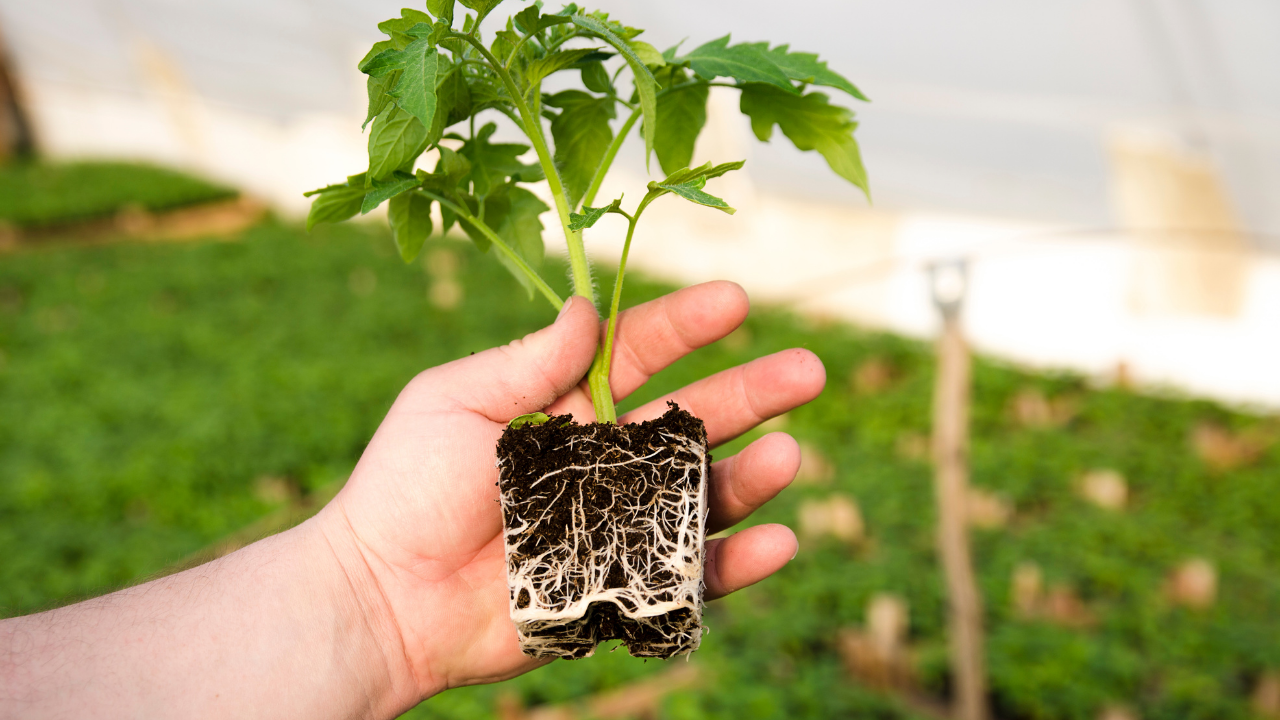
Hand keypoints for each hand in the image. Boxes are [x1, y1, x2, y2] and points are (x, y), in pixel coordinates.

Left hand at [321, 281, 825, 710]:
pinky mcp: (619, 586)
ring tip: (790, 458)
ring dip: (750, 476)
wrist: (383, 599)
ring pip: (700, 494)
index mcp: (562, 405)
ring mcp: (615, 523)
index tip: (738, 299)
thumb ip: (528, 361)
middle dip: (752, 393)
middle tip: (810, 371)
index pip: (638, 352)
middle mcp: (599, 460)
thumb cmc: (404, 490)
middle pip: (691, 419)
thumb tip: (588, 309)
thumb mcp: (455, 402)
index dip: (688, 325)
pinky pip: (689, 572)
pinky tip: (776, 541)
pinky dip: (736, 562)